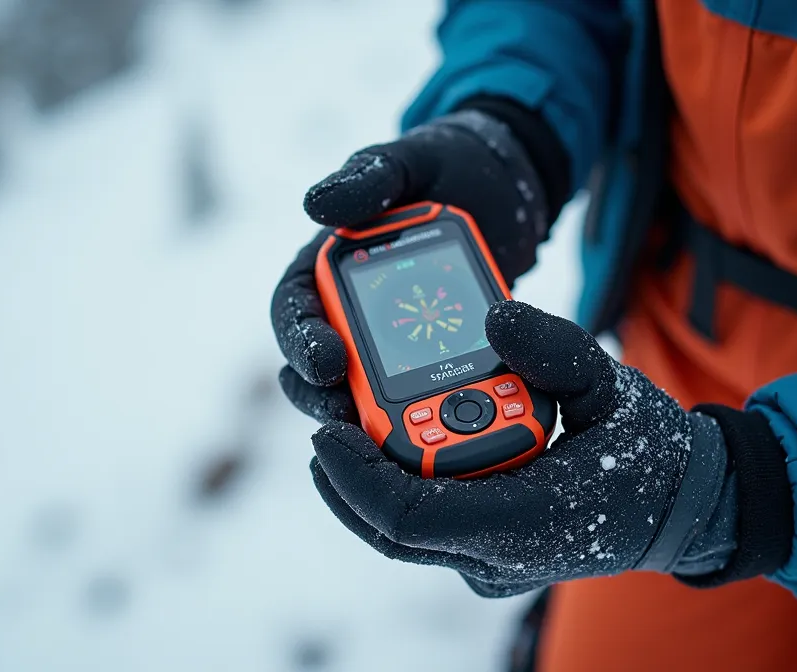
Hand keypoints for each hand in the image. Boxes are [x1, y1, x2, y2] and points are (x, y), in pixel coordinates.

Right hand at [272, 107, 555, 418]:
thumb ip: (366, 181)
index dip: (301, 343)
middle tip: (352, 418)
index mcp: (323, 268)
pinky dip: (421, 411)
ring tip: (394, 435)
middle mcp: (342, 312)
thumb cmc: (445, 166)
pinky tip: (444, 426)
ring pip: (359, 393)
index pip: (293, 314)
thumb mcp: (406, 162)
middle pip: (316, 370)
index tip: (327, 362)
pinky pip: (414, 394)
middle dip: (328, 399)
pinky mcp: (425, 358)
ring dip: (370, 417)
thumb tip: (314, 204)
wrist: (503, 188)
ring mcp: (382, 341)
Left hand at [308, 301, 749, 595]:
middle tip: (328, 416)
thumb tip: (496, 314)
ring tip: (346, 423)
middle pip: (390, 529)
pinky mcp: (489, 552)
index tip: (327, 429)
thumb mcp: (612, 387)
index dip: (355, 477)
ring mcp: (492, 563)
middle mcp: (498, 557)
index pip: (408, 517)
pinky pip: (425, 526)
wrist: (685, 507)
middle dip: (349, 474)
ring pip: (401, 533)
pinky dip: (397, 485)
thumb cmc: (649, 449)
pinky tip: (382, 439)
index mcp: (522, 525)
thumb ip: (556, 350)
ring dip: (367, 481)